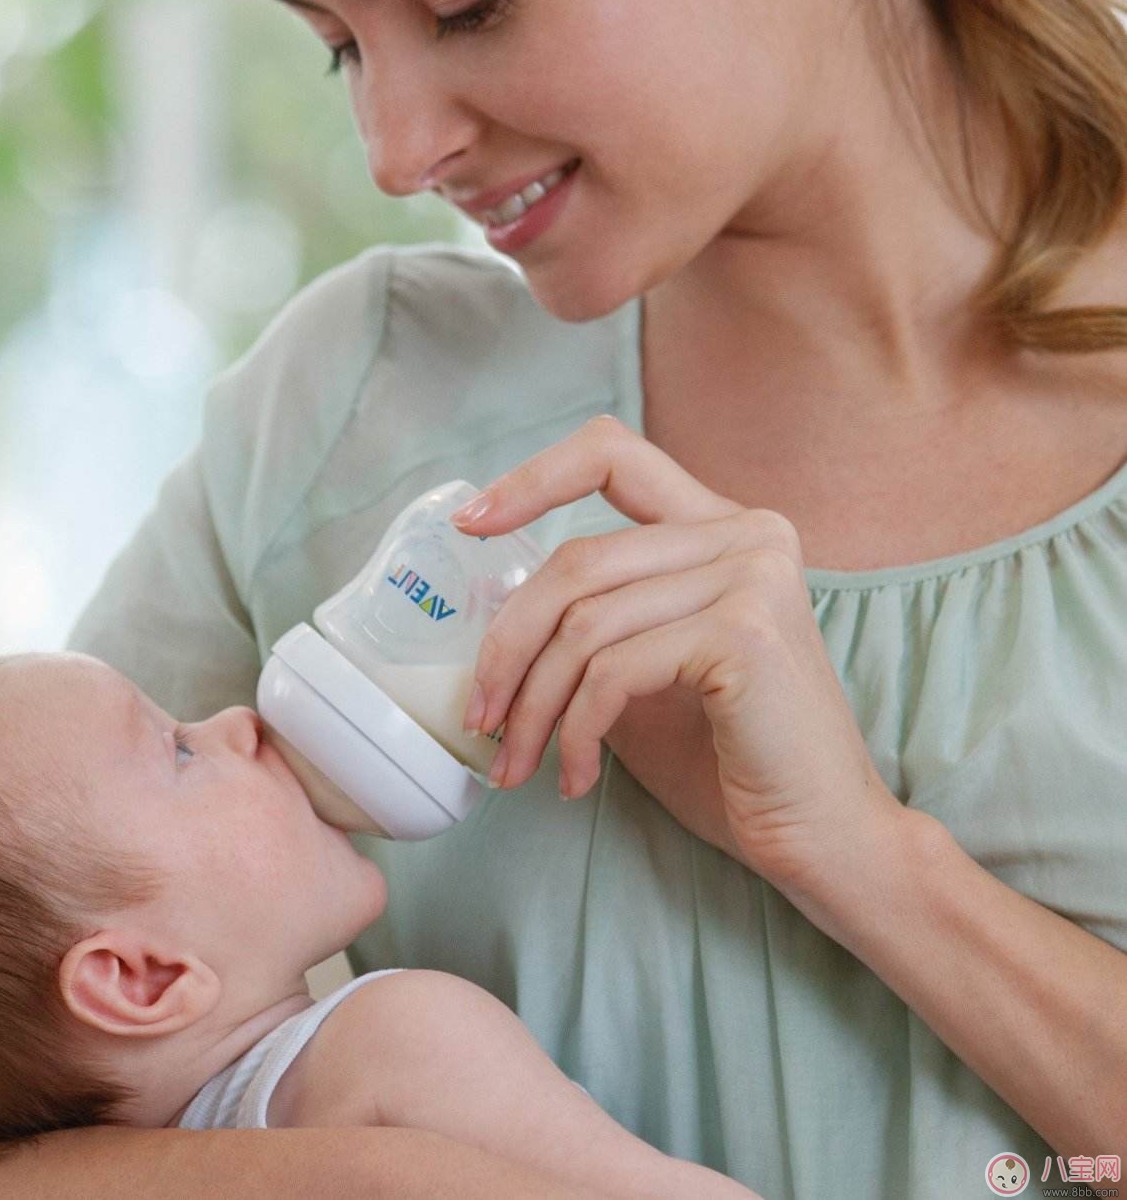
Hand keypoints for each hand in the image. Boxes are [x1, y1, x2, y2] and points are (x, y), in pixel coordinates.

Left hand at [454, 415, 905, 897]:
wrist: (824, 839)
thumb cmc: (728, 760)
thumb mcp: (642, 670)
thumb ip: (592, 622)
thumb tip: (490, 613)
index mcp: (722, 527)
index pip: (612, 453)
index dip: (531, 479)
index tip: (468, 524)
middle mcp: (745, 533)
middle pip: (576, 560)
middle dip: (507, 646)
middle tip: (478, 718)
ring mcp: (751, 576)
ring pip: (584, 622)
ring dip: (532, 706)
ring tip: (516, 764)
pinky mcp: (743, 633)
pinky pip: (612, 670)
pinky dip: (576, 731)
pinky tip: (577, 778)